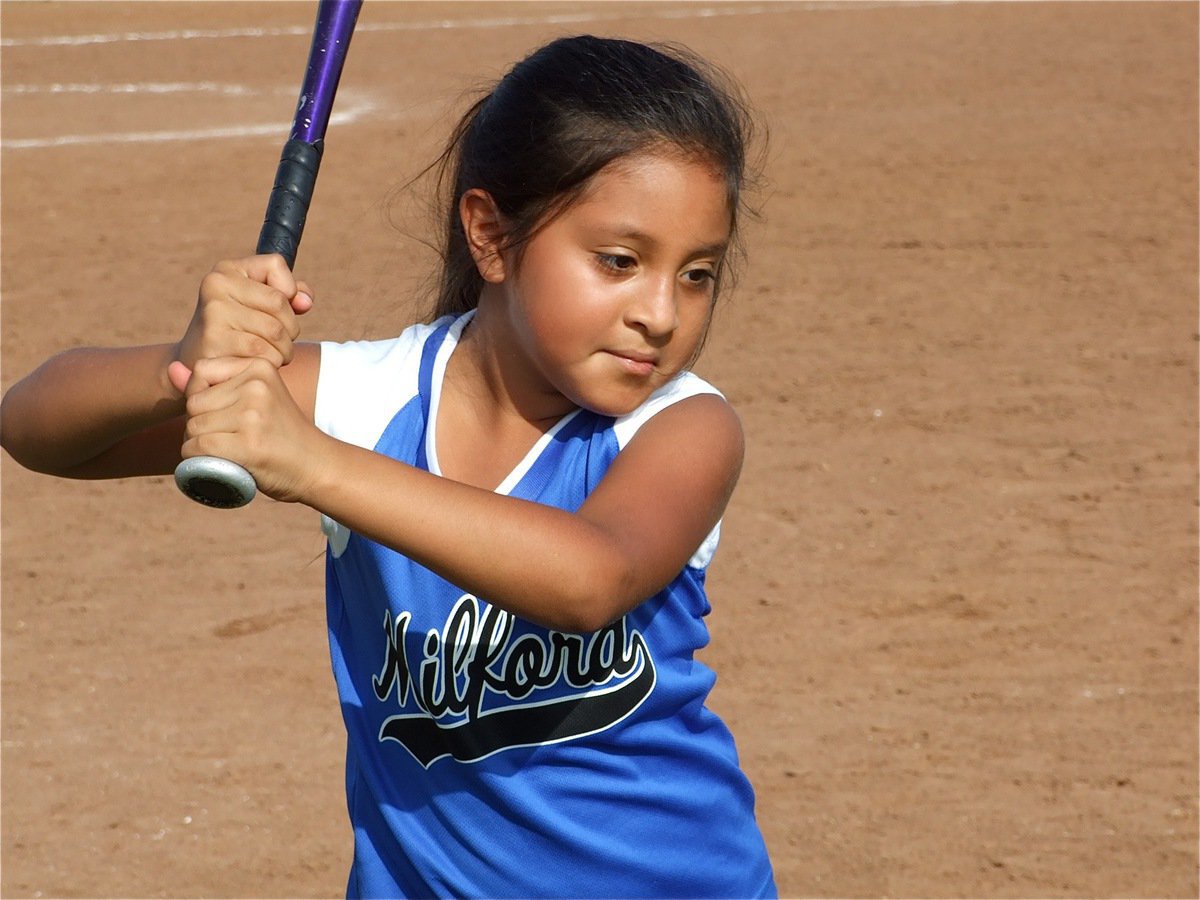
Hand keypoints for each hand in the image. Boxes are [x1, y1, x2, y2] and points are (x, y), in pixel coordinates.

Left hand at [169, 355, 325, 502]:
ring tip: (226, 452)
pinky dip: (197, 462)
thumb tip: (172, 369)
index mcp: (260, 366)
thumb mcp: (253, 398)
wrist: (317, 465)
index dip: (203, 398)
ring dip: (198, 445)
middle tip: (227, 438)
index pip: (201, 371)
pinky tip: (217, 464)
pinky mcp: (248, 444)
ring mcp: (253, 415)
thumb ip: (212, 384)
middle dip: (200, 424)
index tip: (227, 415)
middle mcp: (257, 386)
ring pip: (193, 427)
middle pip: (194, 403)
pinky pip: (198, 448)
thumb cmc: (280, 433)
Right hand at [172, 255, 313, 385]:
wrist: (198, 363)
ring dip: (284, 351)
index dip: (289, 291)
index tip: (278, 309)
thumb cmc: (239, 331)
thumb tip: (305, 302)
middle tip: (279, 341)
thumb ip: (291, 293)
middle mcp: (216, 285)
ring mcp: (213, 313)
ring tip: (271, 354)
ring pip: (276, 333)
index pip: (275, 265)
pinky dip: (270, 363)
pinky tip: (257, 365)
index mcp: (227, 270)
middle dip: (290, 329)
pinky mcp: (214, 342)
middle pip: (280, 304)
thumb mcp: (261, 303)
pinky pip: (264, 354)